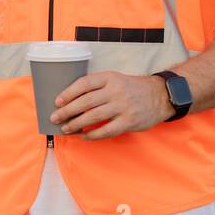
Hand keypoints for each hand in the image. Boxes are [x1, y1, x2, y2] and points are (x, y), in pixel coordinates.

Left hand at [48, 71, 174, 140]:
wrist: (159, 95)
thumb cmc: (131, 88)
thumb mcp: (115, 79)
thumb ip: (97, 87)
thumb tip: (71, 100)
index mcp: (110, 78)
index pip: (84, 84)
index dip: (68, 93)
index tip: (57, 101)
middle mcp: (115, 91)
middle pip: (85, 102)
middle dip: (67, 111)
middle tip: (55, 118)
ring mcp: (123, 107)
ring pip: (93, 117)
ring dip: (76, 124)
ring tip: (66, 128)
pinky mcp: (129, 121)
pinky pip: (106, 131)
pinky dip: (92, 135)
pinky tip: (84, 136)